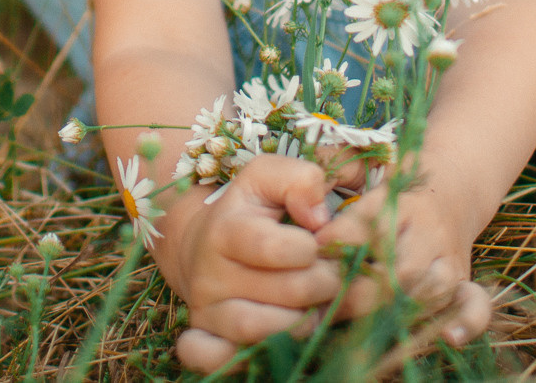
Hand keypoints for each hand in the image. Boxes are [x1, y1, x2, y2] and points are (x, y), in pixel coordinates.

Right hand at [161, 155, 344, 372]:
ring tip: (314, 306)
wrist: (203, 245)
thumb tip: (319, 216)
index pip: (275, 246)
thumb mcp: (269, 178)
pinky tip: (272, 339)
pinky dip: (239, 355)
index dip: (311, 248)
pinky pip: (211, 358)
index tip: (319, 242)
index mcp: (227, 229)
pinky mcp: (204, 337)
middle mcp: (210, 273)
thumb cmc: (249, 210)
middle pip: (282, 292)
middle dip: (323, 284)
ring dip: (300, 322)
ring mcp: (206, 310)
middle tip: (332, 276)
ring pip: (256, 331)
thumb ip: (300, 179)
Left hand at [313, 183, 492, 346]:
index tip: (310, 252)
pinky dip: (466, 322)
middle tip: (322, 301)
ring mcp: (449, 261)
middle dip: (356, 292)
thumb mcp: (371, 182)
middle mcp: (429, 234)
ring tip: (354, 329)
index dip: (335, 243)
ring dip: (391, 313)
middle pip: (397, 271)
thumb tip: (317, 241)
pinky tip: (448, 336)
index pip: (366, 227)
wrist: (455, 185)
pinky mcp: (463, 282)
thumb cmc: (401, 189)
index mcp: (403, 203)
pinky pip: (475, 305)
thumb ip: (343, 203)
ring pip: (427, 292)